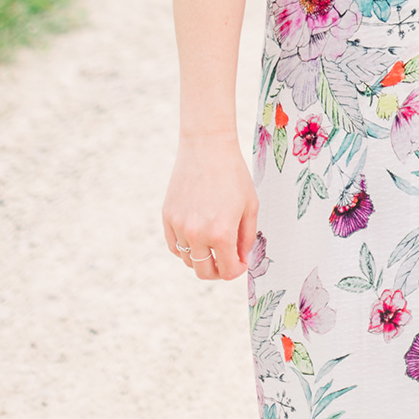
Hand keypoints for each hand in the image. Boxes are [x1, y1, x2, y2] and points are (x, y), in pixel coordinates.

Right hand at [162, 131, 257, 280]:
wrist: (207, 146)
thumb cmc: (233, 174)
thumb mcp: (250, 205)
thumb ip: (247, 238)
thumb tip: (241, 260)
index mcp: (221, 233)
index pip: (226, 271)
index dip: (236, 271)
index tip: (240, 263)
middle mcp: (197, 234)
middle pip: (204, 272)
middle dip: (218, 271)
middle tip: (226, 261)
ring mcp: (179, 226)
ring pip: (188, 260)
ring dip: (202, 258)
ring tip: (213, 243)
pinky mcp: (167, 217)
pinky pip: (174, 246)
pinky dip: (185, 248)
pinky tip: (196, 237)